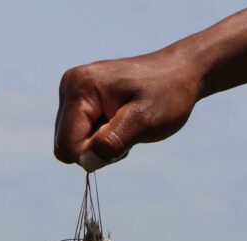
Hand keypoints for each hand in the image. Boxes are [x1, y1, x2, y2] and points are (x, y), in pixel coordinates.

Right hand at [54, 48, 200, 170]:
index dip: (94, 154)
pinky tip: (121, 124)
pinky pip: (80, 135)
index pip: (67, 144)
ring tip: (126, 127)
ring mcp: (73, 92)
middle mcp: (70, 85)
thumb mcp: (143, 121)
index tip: (124, 138)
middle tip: (127, 133)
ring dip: (100, 145)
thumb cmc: (166, 94)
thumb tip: (85, 162)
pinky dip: (101, 138)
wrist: (181, 72)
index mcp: (80, 87)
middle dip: (96, 149)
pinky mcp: (80, 99)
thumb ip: (111, 142)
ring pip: (72, 143)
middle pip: (65, 144)